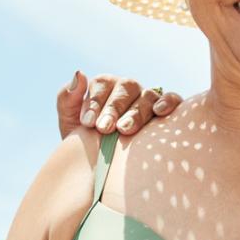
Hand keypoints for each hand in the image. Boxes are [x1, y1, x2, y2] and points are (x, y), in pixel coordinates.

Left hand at [55, 71, 182, 138]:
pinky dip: (168, 102)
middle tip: (104, 129)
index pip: (102, 85)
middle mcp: (128, 89)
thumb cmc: (85, 140)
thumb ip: (67, 98)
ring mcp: (147, 98)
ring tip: (125, 130)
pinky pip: (172, 99)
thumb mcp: (70, 122)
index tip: (87, 123)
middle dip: (114, 108)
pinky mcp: (166, 110)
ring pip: (147, 96)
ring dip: (137, 112)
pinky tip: (159, 112)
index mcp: (105, 86)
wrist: (101, 166)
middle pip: (126, 88)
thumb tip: (79, 73)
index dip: (95, 102)